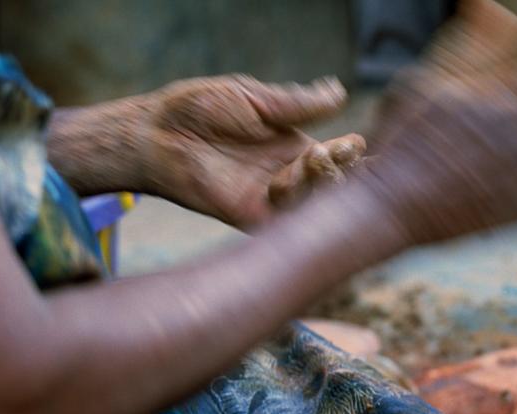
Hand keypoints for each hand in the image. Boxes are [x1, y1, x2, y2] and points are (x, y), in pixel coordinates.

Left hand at [138, 75, 365, 226]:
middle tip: (344, 154)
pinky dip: (295, 203)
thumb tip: (339, 92)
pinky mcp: (250, 215)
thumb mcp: (256, 99)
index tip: (358, 142)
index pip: (336, 155)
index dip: (351, 153)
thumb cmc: (200, 108)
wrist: (158, 132)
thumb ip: (297, 104)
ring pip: (312, 202)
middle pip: (331, 183)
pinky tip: (296, 180)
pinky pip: (284, 219)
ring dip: (320, 182)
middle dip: (344, 172)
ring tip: (318, 157)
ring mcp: (270, 197)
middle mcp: (287, 174)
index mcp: (291, 146)